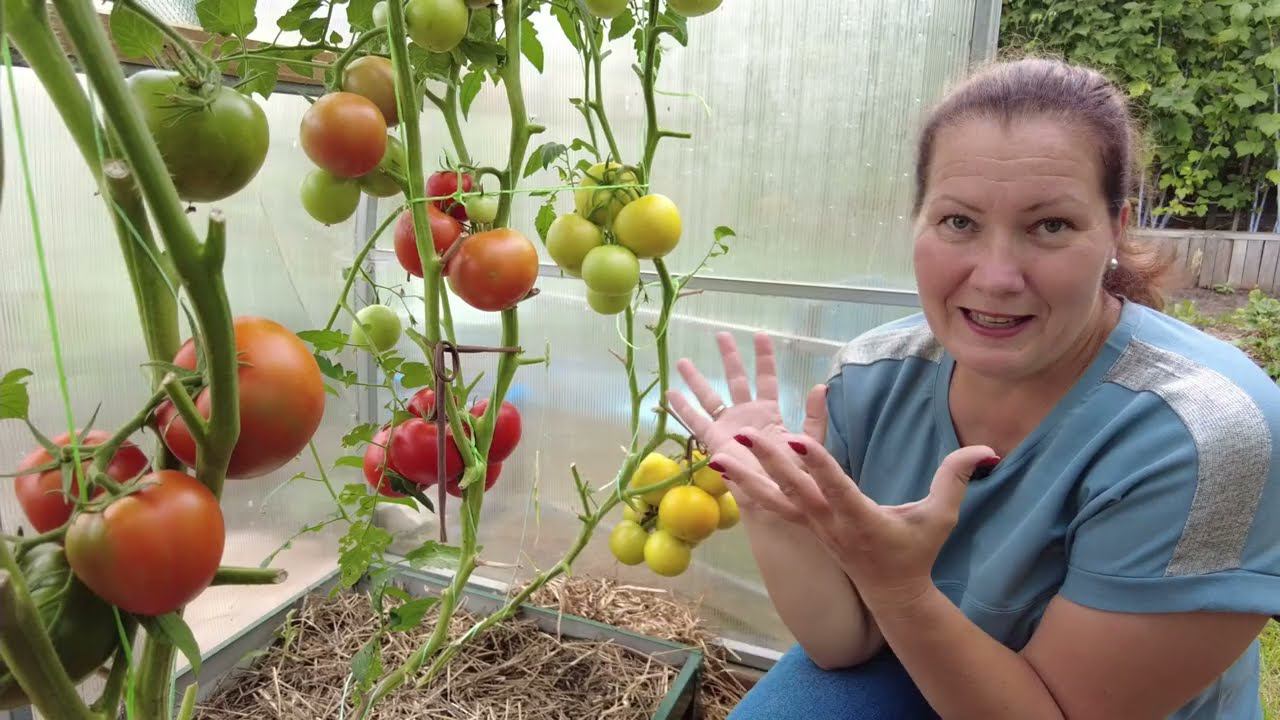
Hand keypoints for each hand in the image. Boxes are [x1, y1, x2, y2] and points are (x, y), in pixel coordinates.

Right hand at [666, 332, 827, 519]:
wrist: (777, 499)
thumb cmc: (796, 474)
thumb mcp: (811, 442)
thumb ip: (815, 416)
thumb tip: (820, 385)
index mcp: (769, 413)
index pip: (766, 379)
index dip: (764, 358)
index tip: (760, 335)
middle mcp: (746, 415)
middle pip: (736, 379)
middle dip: (729, 357)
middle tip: (721, 335)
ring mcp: (728, 427)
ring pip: (711, 396)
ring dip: (697, 379)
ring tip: (683, 361)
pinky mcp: (715, 441)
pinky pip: (696, 421)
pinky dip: (682, 408)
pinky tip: (670, 393)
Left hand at [712, 423, 996, 608]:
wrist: (891, 592)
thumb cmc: (916, 550)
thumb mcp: (941, 516)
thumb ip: (957, 477)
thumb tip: (988, 448)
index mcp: (861, 517)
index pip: (837, 487)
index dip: (818, 465)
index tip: (799, 441)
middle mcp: (830, 522)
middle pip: (796, 489)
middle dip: (771, 462)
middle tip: (746, 433)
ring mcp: (812, 526)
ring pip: (773, 499)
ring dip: (745, 476)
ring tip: (716, 453)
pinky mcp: (803, 526)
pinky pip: (769, 505)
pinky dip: (746, 487)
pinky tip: (721, 468)